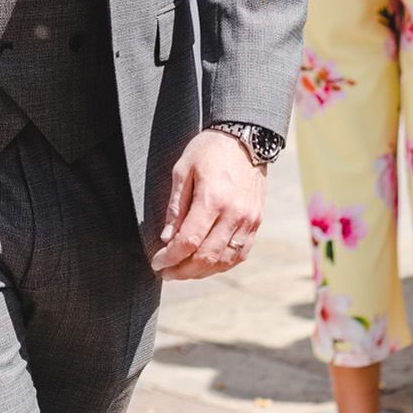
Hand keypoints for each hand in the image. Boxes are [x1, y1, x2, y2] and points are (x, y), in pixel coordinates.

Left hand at [152, 129, 264, 277]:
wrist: (245, 139)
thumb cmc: (209, 150)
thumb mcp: (183, 169)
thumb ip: (176, 206)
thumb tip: (168, 238)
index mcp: (212, 199)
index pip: (189, 241)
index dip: (170, 257)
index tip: (157, 262)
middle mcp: (233, 215)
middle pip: (207, 256)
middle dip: (183, 270)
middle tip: (166, 273)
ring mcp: (248, 222)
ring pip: (224, 260)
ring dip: (202, 272)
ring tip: (183, 272)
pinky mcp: (256, 224)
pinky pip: (239, 254)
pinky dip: (222, 265)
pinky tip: (207, 265)